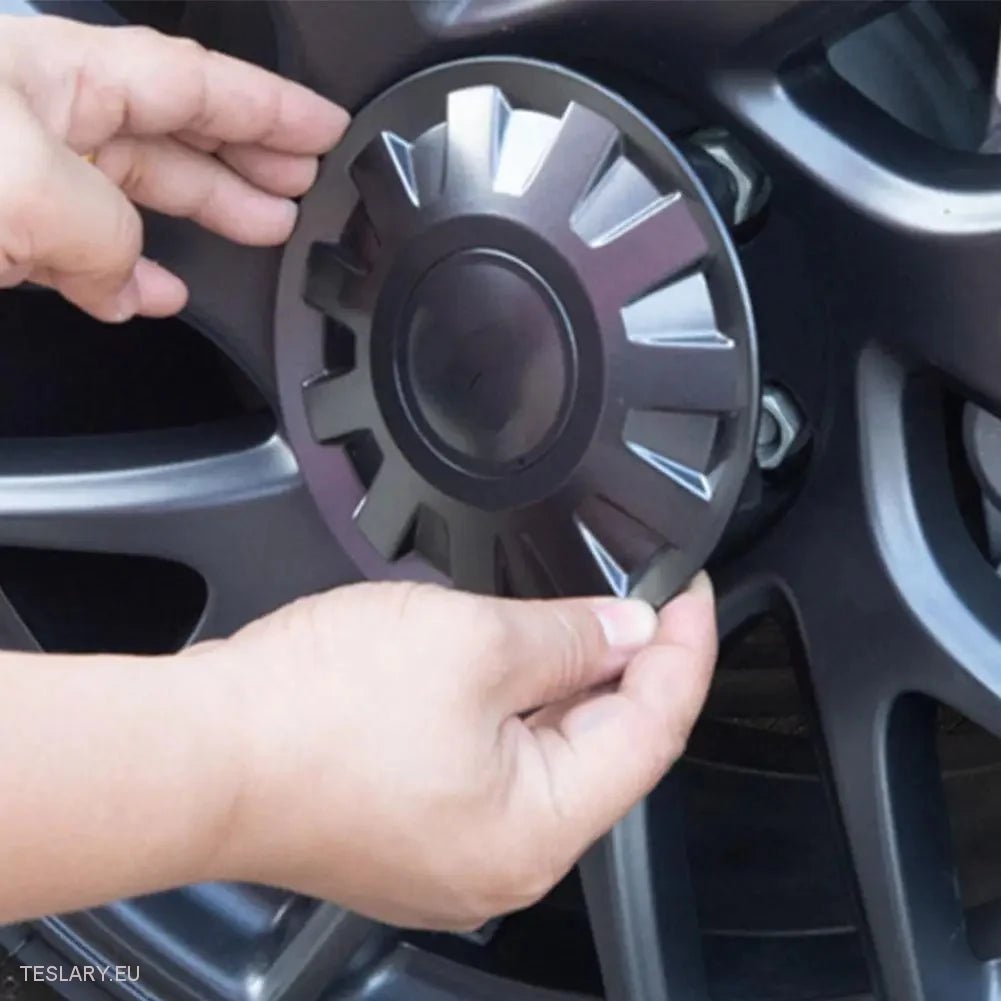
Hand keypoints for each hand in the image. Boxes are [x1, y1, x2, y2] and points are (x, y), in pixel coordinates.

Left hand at [0, 15, 347, 320]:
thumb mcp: (30, 187)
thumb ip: (110, 234)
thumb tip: (128, 279)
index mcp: (58, 73)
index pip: (194, 82)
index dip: (271, 108)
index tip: (326, 130)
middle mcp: (37, 117)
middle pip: (173, 132)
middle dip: (249, 158)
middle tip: (303, 184)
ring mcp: (15, 177)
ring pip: (131, 193)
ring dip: (204, 215)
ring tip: (262, 231)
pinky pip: (79, 252)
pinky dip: (124, 276)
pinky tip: (152, 295)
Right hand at [202, 577, 715, 929]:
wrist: (200, 751)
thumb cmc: (314, 713)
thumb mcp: (472, 641)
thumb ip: (570, 636)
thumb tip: (628, 630)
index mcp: (539, 829)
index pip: (654, 730)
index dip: (683, 651)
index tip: (689, 595)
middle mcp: (505, 863)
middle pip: (605, 751)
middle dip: (628, 669)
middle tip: (640, 598)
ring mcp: (455, 855)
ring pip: (547, 759)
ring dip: (568, 688)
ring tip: (578, 622)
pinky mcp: (414, 833)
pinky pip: (495, 770)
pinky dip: (516, 714)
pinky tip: (509, 667)